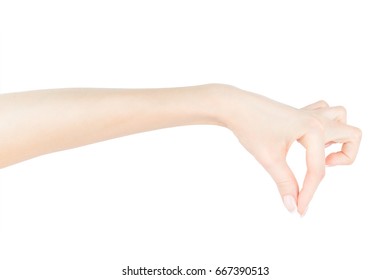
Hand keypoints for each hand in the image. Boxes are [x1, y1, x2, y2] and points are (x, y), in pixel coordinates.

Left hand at [220, 86, 361, 215]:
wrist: (234, 107)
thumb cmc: (250, 128)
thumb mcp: (269, 158)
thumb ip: (285, 182)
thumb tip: (293, 206)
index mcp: (312, 129)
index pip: (318, 170)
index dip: (309, 194)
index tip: (300, 210)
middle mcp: (316, 119)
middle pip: (351, 135)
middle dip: (345, 158)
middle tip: (323, 168)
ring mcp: (309, 113)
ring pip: (342, 117)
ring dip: (338, 136)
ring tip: (319, 151)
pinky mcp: (300, 112)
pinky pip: (325, 112)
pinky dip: (326, 126)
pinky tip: (308, 140)